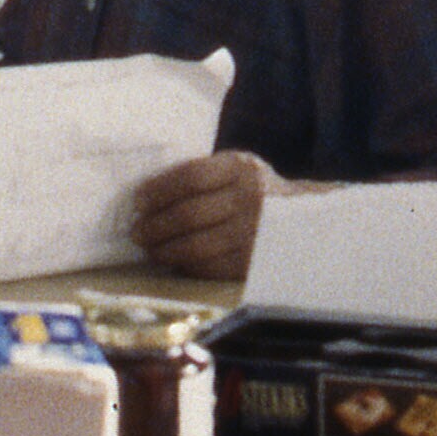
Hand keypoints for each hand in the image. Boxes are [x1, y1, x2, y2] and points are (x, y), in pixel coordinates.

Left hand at [129, 152, 328, 283]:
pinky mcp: (253, 262)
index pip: (190, 177)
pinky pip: (210, 268)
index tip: (137, 201)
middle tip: (136, 232)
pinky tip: (175, 261)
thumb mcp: (233, 167)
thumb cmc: (249, 188)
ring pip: (196, 246)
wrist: (299, 215)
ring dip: (164, 250)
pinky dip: (186, 266)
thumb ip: (199, 173)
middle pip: (189, 215)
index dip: (158, 190)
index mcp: (239, 168)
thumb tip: (145, 193)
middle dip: (154, 226)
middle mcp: (249, 199)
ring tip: (150, 248)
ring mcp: (253, 233)